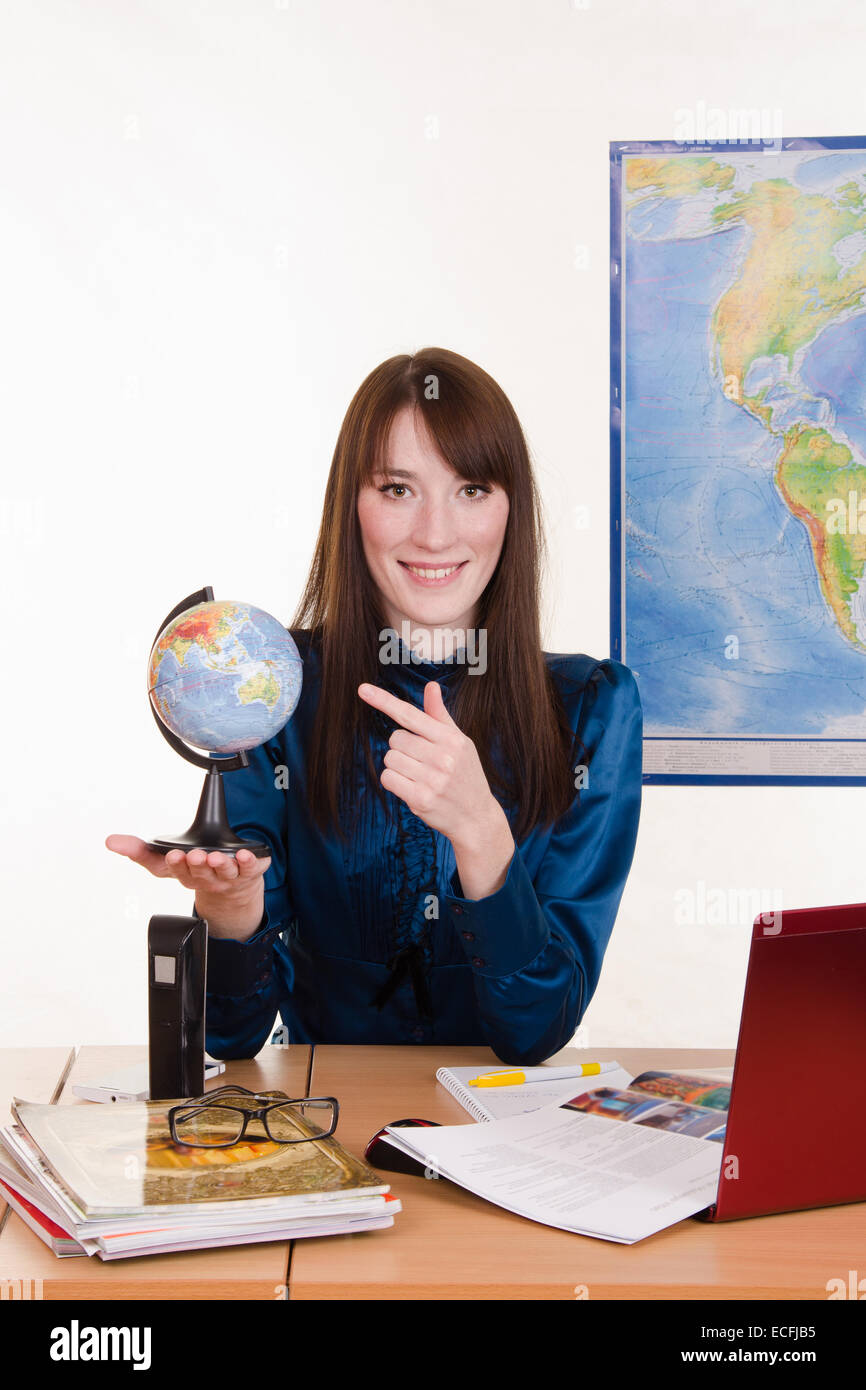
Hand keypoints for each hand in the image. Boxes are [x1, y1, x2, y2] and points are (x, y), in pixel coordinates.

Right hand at [105, 835, 269, 938]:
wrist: (231, 891)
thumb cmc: (194, 870)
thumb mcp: (165, 862)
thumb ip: (139, 851)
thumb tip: (110, 841)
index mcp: (184, 874)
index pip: (175, 870)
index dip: (175, 863)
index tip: (173, 854)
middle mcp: (205, 878)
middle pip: (200, 871)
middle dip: (196, 863)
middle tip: (195, 854)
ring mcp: (228, 877)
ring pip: (224, 872)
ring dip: (221, 865)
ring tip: (216, 856)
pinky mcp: (249, 872)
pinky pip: (251, 868)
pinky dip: (249, 862)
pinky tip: (245, 854)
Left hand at [357, 680, 503, 855]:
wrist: (476, 817)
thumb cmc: (465, 775)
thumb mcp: (460, 743)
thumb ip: (440, 716)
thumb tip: (431, 686)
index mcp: (451, 739)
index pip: (411, 715)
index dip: (384, 701)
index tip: (363, 690)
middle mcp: (443, 757)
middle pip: (395, 739)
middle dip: (402, 748)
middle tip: (421, 762)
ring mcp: (432, 779)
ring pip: (390, 759)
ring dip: (398, 766)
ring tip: (419, 776)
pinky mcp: (420, 799)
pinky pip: (388, 778)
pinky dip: (394, 782)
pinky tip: (412, 787)